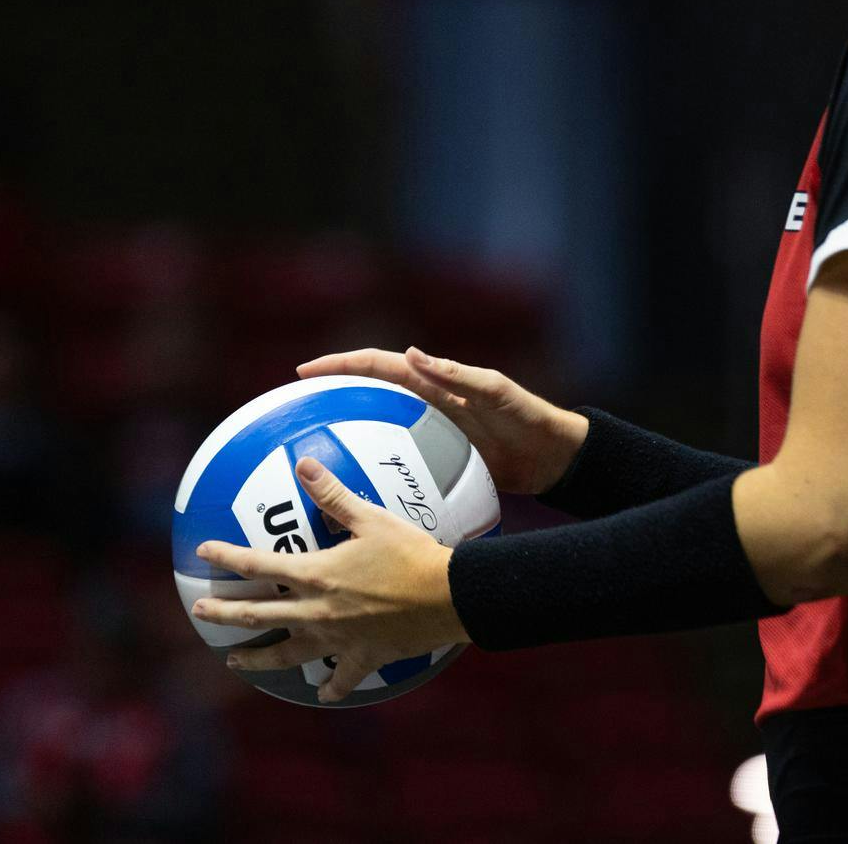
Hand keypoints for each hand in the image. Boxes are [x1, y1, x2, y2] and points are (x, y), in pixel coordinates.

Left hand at [191, 455, 471, 701]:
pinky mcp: (362, 658)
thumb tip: (304, 464)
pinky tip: (323, 692)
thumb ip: (334, 496)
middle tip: (198, 613)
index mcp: (316, 575)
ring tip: (235, 661)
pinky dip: (330, 687)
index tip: (203, 551)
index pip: (258, 566)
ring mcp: (337, 640)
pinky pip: (340, 679)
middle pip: (257, 616)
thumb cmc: (411, 554)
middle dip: (223, 614)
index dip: (227, 557)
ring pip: (286, 654)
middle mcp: (317, 611)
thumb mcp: (372, 519)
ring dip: (257, 658)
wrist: (448, 597)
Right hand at [295, 346, 588, 497]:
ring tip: (312, 456)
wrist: (554, 458)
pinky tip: (359, 495)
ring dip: (347, 438)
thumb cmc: (529, 418)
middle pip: (368, 395)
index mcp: (435, 382)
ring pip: (377, 432)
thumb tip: (413, 352)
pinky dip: (377, 472)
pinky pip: (398, 464)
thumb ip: (457, 374)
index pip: (378, 365)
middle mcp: (426, 404)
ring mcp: (429, 433)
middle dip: (331, 397)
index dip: (340, 365)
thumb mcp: (495, 393)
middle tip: (294, 412)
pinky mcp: (438, 460)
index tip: (303, 372)